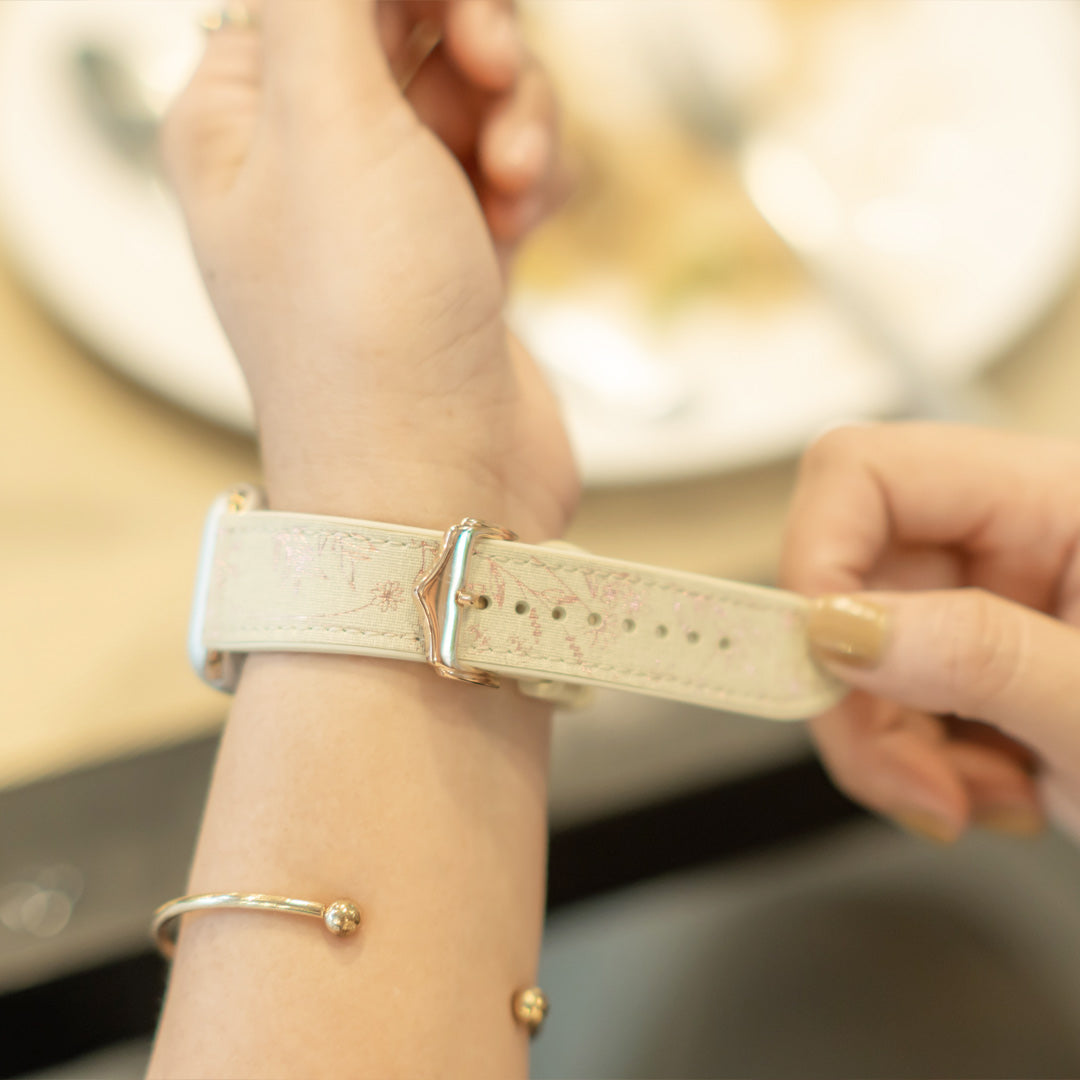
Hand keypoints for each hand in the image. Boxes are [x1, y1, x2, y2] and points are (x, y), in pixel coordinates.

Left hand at [163, 0, 576, 541]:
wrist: (438, 481)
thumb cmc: (368, 332)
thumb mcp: (330, 126)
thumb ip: (327, 2)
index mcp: (241, 119)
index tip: (463, 20)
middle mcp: (310, 162)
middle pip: (409, 26)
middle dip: (474, 41)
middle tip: (497, 74)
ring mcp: (390, 213)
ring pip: (476, 95)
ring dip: (517, 119)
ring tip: (513, 188)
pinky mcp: (458, 255)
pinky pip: (510, 167)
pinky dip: (533, 179)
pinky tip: (526, 226)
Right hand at [781, 424, 1079, 842]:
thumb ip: (984, 656)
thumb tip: (840, 625)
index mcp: (1061, 496)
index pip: (870, 471)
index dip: (817, 555)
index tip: (816, 658)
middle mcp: (1014, 537)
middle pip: (849, 578)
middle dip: (860, 692)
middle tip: (906, 775)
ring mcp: (993, 604)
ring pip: (856, 654)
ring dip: (893, 742)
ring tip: (974, 797)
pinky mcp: (980, 666)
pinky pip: (891, 701)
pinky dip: (917, 761)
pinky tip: (990, 789)